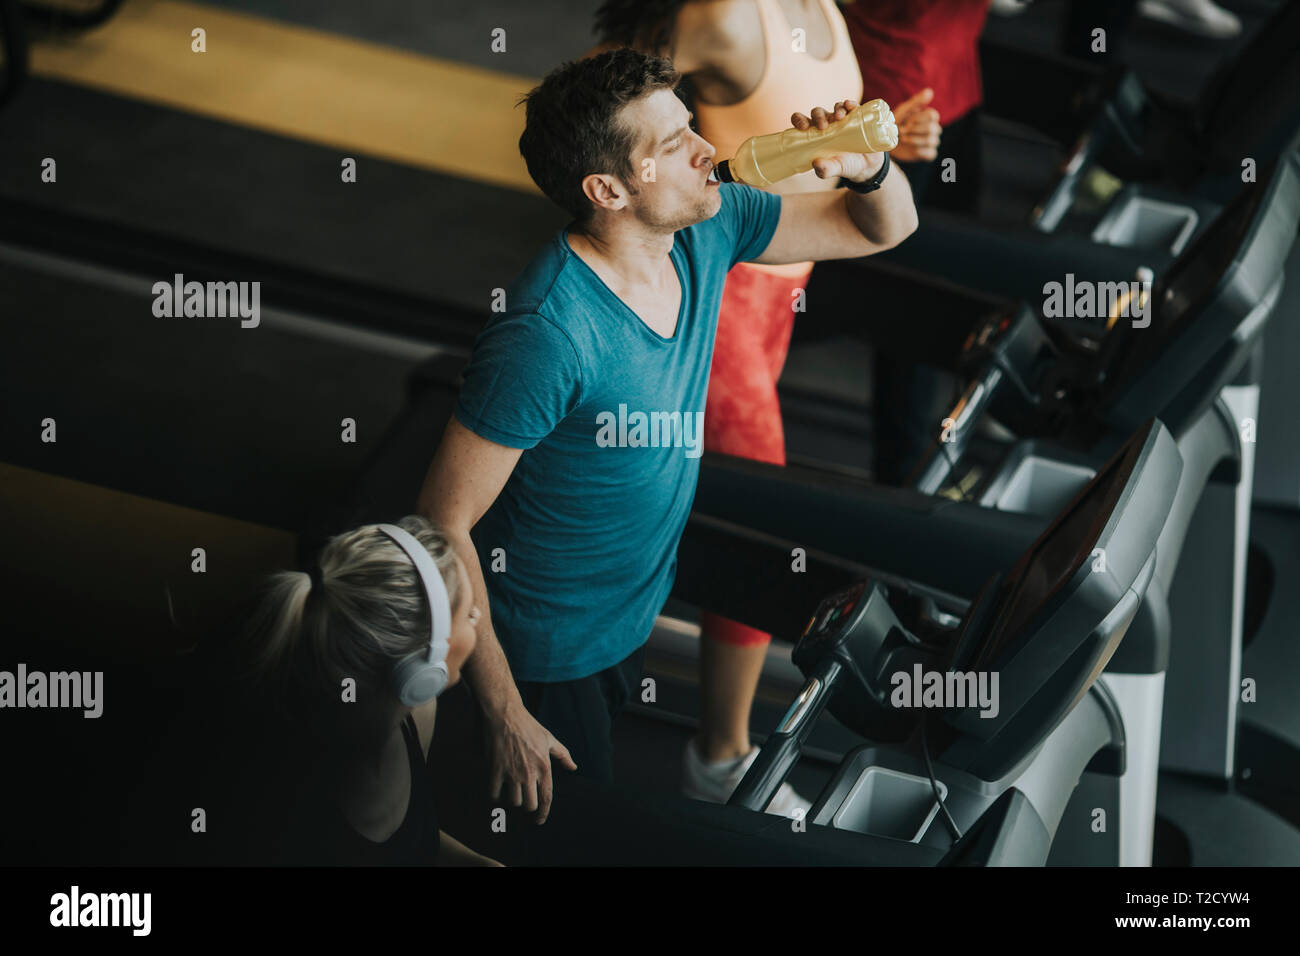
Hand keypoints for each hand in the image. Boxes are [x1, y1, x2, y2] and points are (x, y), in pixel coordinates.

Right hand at [485, 700, 575, 823]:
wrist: (504, 714)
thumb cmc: (528, 726)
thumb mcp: (549, 738)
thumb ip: (563, 755)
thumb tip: (573, 767)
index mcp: (544, 766)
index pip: (546, 798)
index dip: (543, 813)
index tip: (539, 821)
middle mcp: (529, 772)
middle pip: (529, 805)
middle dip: (527, 807)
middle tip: (523, 802)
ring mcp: (511, 772)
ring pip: (513, 801)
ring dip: (511, 800)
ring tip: (509, 793)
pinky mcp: (495, 769)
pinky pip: (494, 794)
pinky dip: (494, 797)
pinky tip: (496, 791)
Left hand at [791, 99, 886, 182]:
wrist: (868, 165)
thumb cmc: (846, 165)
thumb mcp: (836, 169)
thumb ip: (825, 170)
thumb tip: (816, 164)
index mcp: (815, 135)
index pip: (802, 122)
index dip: (799, 120)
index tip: (803, 127)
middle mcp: (827, 124)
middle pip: (818, 113)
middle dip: (819, 116)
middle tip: (823, 127)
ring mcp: (842, 119)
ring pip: (835, 107)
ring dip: (836, 109)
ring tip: (840, 118)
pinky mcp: (856, 116)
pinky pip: (851, 106)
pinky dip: (849, 104)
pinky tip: (849, 106)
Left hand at [890, 88, 941, 162]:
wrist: (887, 143)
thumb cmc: (895, 123)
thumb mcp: (903, 111)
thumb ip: (916, 101)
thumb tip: (930, 91)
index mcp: (929, 116)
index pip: (933, 115)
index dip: (918, 119)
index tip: (906, 121)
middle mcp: (934, 128)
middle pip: (933, 128)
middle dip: (914, 130)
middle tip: (902, 131)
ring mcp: (932, 141)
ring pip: (931, 141)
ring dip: (914, 140)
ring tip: (903, 139)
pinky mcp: (929, 154)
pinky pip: (930, 153)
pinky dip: (918, 151)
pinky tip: (910, 148)